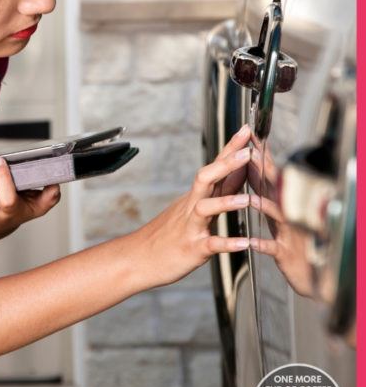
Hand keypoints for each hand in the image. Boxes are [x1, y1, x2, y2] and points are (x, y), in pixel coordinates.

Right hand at [136, 124, 273, 287]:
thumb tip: (237, 173)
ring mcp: (191, 227)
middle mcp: (192, 207)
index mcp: (195, 196)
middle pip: (206, 178)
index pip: (214, 166)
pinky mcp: (192, 249)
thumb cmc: (169, 234)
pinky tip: (245, 244)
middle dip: (227, 164)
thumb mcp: (191, 209)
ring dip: (226, 203)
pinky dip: (228, 244)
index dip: (230, 148)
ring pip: (206, 209)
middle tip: (248, 151)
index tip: (246, 129)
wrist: (138, 258)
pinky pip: (211, 245)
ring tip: (248, 200)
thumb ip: (215, 192)